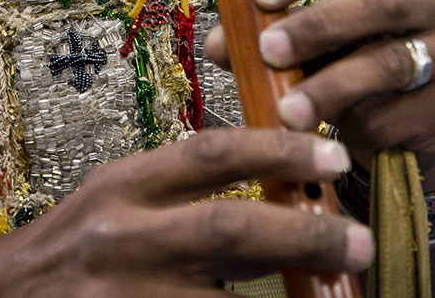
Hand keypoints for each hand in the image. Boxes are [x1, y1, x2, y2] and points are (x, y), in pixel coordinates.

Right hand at [14, 127, 371, 295]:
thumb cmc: (76, 240)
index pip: (211, 153)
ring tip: (339, 294)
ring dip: (289, 297)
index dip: (277, 150)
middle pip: (229, 228)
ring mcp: (129, 296)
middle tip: (358, 240)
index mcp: (126, 182)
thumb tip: (275, 184)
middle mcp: (126, 236)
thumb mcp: (120, 194)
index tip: (331, 154)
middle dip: (303, 232)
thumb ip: (181, 189)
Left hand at [206, 0, 434, 189]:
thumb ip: (268, 31)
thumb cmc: (353, 56)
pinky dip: (360, 126)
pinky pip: (402, 116)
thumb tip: (218, 44)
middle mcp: (433, 0)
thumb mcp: (314, 36)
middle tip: (267, 50)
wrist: (411, 115)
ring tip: (287, 112)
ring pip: (389, 63)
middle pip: (378, 2)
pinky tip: (334, 135)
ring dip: (331, 87)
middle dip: (317, 26)